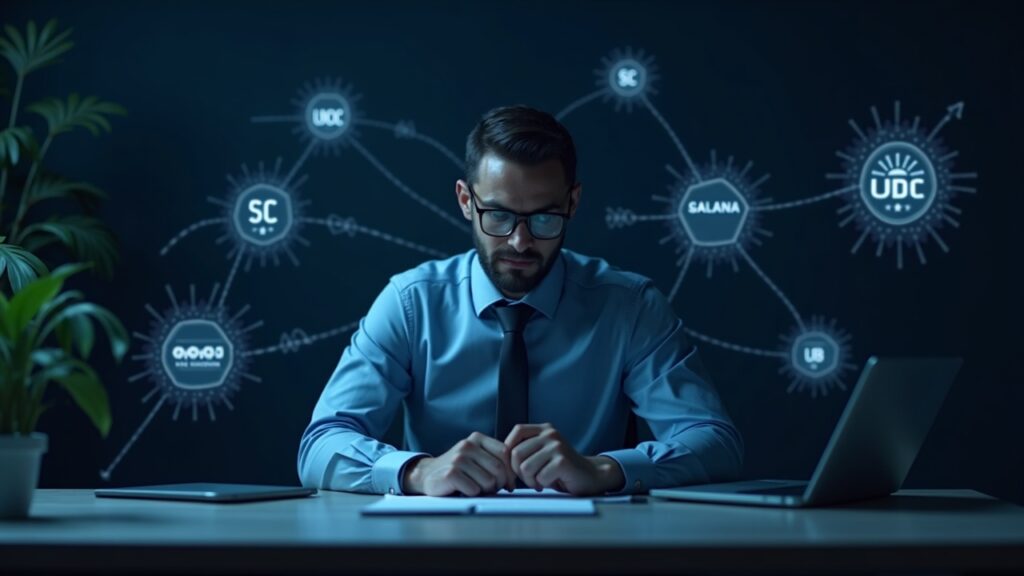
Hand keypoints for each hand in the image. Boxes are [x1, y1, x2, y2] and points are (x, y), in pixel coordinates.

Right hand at [401, 431, 514, 495]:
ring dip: (485, 490)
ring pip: (488, 481)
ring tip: (476, 488)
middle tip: (492, 489)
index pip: (505, 453)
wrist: (428, 475)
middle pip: (499, 469)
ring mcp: (458, 458)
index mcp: (477, 438)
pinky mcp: (451, 473)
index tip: (508, 483)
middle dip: (499, 484)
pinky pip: (474, 489)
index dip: (510, 471)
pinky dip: (472, 494)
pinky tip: (464, 490)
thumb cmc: (459, 470)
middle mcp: (468, 445)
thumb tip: (517, 475)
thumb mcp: (477, 458)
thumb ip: (495, 460)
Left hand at [504, 423, 624, 495]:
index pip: (517, 431)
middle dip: (518, 471)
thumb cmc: (560, 468)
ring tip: (541, 480)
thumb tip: (500, 456)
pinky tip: (551, 482)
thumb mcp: (541, 452)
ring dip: (530, 480)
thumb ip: (525, 449)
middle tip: (530, 478)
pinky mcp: (562, 461)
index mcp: (544, 429)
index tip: (515, 466)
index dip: (510, 450)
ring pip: (525, 467)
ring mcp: (557, 446)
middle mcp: (551, 434)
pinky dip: (542, 484)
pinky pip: (539, 477)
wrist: (590, 476)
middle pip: (516, 453)